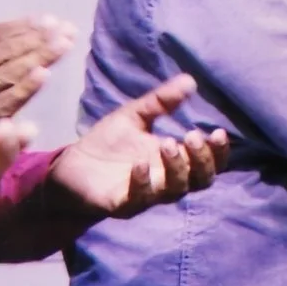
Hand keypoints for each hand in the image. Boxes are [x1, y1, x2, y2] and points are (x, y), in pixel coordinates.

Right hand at [0, 1, 73, 119]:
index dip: (20, 26)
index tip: (49, 19)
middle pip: (2, 53)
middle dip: (36, 39)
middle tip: (67, 30)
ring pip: (7, 74)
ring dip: (38, 57)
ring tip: (65, 44)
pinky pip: (2, 104)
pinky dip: (24, 88)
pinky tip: (44, 74)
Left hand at [50, 75, 231, 216]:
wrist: (68, 168)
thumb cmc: (106, 145)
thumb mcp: (135, 117)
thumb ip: (161, 102)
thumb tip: (190, 80)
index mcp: (174, 161)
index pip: (208, 163)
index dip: (218, 152)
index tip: (217, 132)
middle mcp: (167, 181)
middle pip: (201, 181)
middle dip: (202, 160)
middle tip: (192, 136)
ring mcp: (147, 196)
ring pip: (175, 190)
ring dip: (176, 168)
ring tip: (166, 142)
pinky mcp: (122, 205)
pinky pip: (140, 199)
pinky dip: (143, 182)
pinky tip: (139, 164)